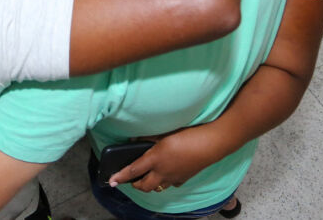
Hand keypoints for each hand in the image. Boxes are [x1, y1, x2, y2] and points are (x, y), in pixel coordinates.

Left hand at [108, 124, 224, 191]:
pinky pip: (171, 184)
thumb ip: (148, 138)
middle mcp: (162, 172)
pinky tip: (167, 173)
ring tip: (147, 176)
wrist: (211, 144)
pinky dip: (165, 181)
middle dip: (135, 185)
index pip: (132, 171)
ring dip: (149, 184)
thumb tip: (137, 140)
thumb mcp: (164, 133)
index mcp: (154, 159)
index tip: (111, 181)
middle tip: (131, 179)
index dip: (120, 177)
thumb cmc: (187, 135)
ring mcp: (174, 178)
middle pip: (144, 186)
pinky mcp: (184, 179)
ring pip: (157, 187)